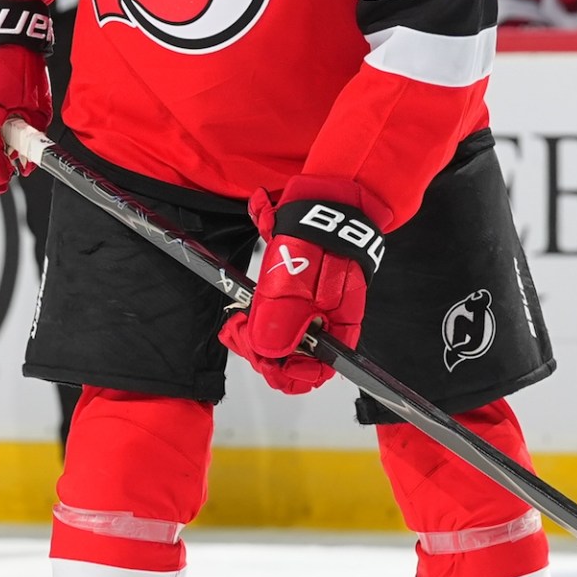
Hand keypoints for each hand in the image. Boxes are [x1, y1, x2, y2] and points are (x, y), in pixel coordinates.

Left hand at [219, 178, 381, 394]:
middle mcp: (324, 326)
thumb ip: (281, 321)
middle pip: (290, 360)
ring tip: (241, 314)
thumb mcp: (295, 283)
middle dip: (261, 349)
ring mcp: (310, 311)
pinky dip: (258, 311)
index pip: (312, 375)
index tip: (259, 354)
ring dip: (255, 331)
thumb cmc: (318, 239)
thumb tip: (268, 354)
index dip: (282, 372)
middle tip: (240, 327)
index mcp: (336, 331)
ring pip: (278, 340)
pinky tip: (250, 298)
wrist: (324, 201)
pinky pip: (274, 316)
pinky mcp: (296, 295)